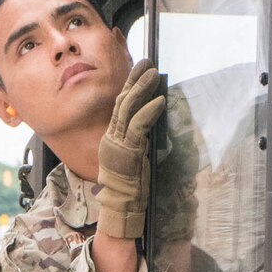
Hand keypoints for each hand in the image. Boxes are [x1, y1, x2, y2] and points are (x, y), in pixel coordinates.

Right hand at [95, 59, 164, 241]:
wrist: (122, 208)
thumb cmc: (131, 187)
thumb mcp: (135, 159)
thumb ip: (140, 141)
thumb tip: (153, 126)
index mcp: (112, 138)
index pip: (120, 106)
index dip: (130, 86)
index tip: (140, 71)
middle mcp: (111, 137)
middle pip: (122, 101)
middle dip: (135, 80)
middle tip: (147, 63)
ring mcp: (117, 144)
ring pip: (128, 109)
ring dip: (142, 89)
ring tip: (154, 75)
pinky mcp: (127, 152)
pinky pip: (138, 126)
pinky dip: (149, 111)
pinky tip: (159, 101)